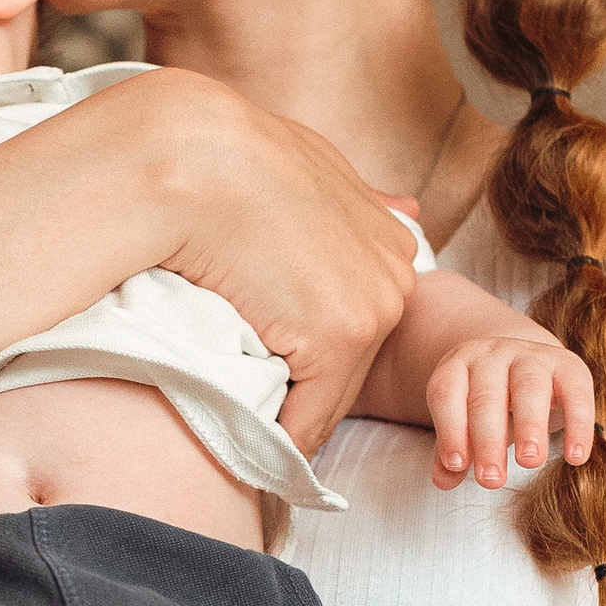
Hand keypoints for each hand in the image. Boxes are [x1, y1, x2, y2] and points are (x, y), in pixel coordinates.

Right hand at [146, 77, 418, 449]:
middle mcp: (395, 276)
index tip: (265, 371)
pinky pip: (302, 424)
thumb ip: (361, 201)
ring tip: (238, 436)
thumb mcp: (314, 168)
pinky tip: (239, 448)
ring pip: (328, 402)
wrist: (196, 157)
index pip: (353, 330)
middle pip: (348, 372)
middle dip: (300, 396)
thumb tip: (409, 206)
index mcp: (389, 242)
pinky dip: (270, 443)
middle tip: (247, 417)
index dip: (305, 357)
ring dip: (285, 423)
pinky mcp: (338, 338)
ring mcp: (372, 308)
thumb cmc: (231, 157)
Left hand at [424, 327, 596, 491]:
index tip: (458, 465)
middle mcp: (493, 355)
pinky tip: (575, 458)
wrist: (523, 361)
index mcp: (458, 365)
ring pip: (529, 387)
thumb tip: (443, 480)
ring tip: (529, 463)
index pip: (447, 394)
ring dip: (530, 427)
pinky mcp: (568, 364)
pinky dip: (578, 425)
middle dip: (488, 440)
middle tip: (491, 480)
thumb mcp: (464, 421)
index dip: (451, 429)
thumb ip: (452, 450)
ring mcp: (532, 356)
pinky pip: (576, 393)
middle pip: (487, 396)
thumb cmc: (487, 402)